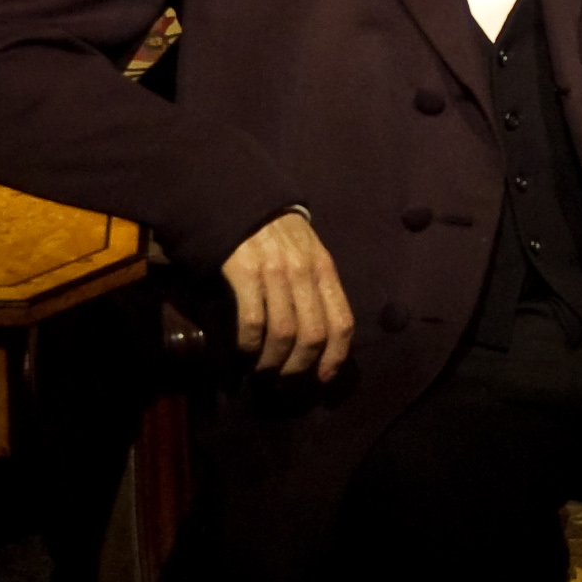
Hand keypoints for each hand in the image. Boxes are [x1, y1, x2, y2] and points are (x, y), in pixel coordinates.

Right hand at [220, 212, 354, 380]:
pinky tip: (244, 353)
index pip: (342, 322)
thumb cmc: (276, 233)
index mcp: (325, 269)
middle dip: (300, 368)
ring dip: (273, 362)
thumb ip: (318, 287)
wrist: (239, 198)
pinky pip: (253, 320)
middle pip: (313, 335)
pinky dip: (249, 345)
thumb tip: (322, 336)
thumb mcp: (308, 253)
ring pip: (284, 333)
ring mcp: (274, 271)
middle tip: (286, 383)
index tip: (322, 378)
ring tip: (263, 372)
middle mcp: (305, 271)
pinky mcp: (244, 271)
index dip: (335, 357)